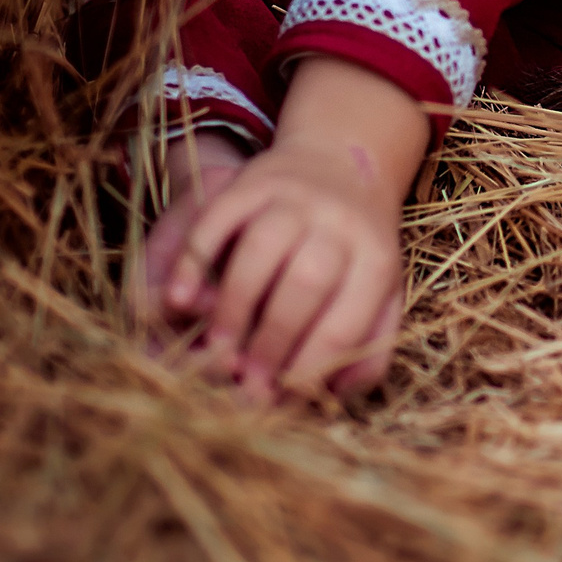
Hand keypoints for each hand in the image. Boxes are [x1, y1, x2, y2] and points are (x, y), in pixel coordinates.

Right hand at [149, 58, 429, 401]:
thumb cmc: (358, 251)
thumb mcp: (380, 295)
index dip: (308, 368)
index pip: (345, 323)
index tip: (279, 398)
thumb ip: (368, 349)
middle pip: (307, 283)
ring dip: (235, 306)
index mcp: (377, 259)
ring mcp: (295, 196)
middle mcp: (341, 221)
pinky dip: (194, 262)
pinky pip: (217, 220)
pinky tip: (182, 302)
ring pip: (262, 248)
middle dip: (272, 341)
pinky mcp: (253, 181)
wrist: (341, 163)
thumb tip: (332, 396)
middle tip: (245, 379)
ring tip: (219, 349)